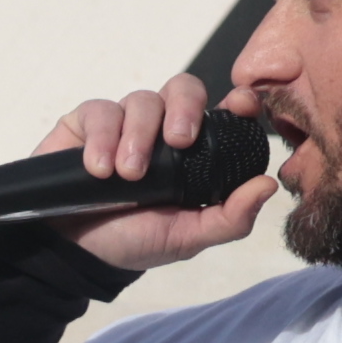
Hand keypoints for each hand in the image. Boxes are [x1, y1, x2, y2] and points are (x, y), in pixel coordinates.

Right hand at [40, 74, 283, 273]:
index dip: (236, 101)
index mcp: (194, 149)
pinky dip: (101, 138)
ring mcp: (124, 123)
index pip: (221, 111)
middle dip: (184, 108)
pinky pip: (100, 112)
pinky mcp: (86, 124)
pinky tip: (98, 170)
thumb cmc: (132, 241)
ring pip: (142, 100)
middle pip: (183, 88)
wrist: (74, 254)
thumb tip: (267, 185)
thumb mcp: (187, 238)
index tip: (241, 106)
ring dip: (137, 136)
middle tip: (178, 141)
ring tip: (127, 174)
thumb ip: (229, 218)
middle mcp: (161, 128)